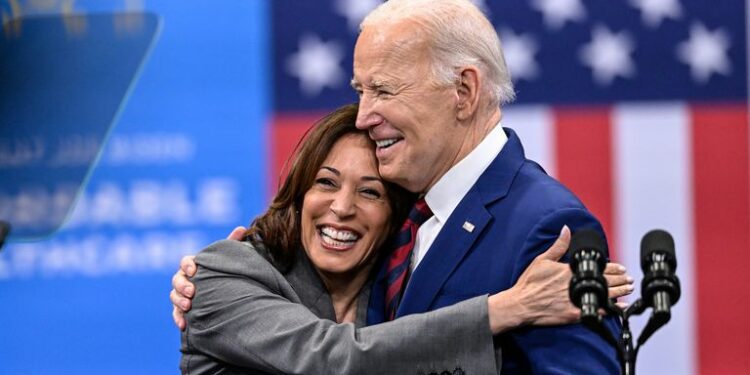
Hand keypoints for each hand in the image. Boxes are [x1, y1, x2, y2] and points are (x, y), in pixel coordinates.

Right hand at [171, 226, 246, 329]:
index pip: (186, 261)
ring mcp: (182, 294)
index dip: (188, 265)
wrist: (226, 293)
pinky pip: (176, 314)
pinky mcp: (183, 309)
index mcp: (194, 264)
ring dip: (179, 301)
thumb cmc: (225, 271)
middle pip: (177, 279)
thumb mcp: (229, 258)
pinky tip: (184, 325)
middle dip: (182, 285)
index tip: (194, 270)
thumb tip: (242, 228)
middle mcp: (185, 278)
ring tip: (189, 307)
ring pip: (174, 296)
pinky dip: (178, 318)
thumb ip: (232, 243)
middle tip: (192, 292)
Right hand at [487, 226, 635, 333]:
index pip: (597, 268)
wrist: (521, 304)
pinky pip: (595, 312)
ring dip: (618, 293)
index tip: (622, 268)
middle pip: (604, 282)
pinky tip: (618, 309)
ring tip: (628, 290)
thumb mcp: (542, 260)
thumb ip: (558, 246)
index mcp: (569, 271)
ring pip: (603, 296)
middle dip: (620, 280)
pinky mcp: (573, 314)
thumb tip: (566, 229)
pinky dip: (608, 310)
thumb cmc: (529, 283)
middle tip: (630, 280)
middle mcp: (574, 285)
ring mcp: (575, 300)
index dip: (612, 268)